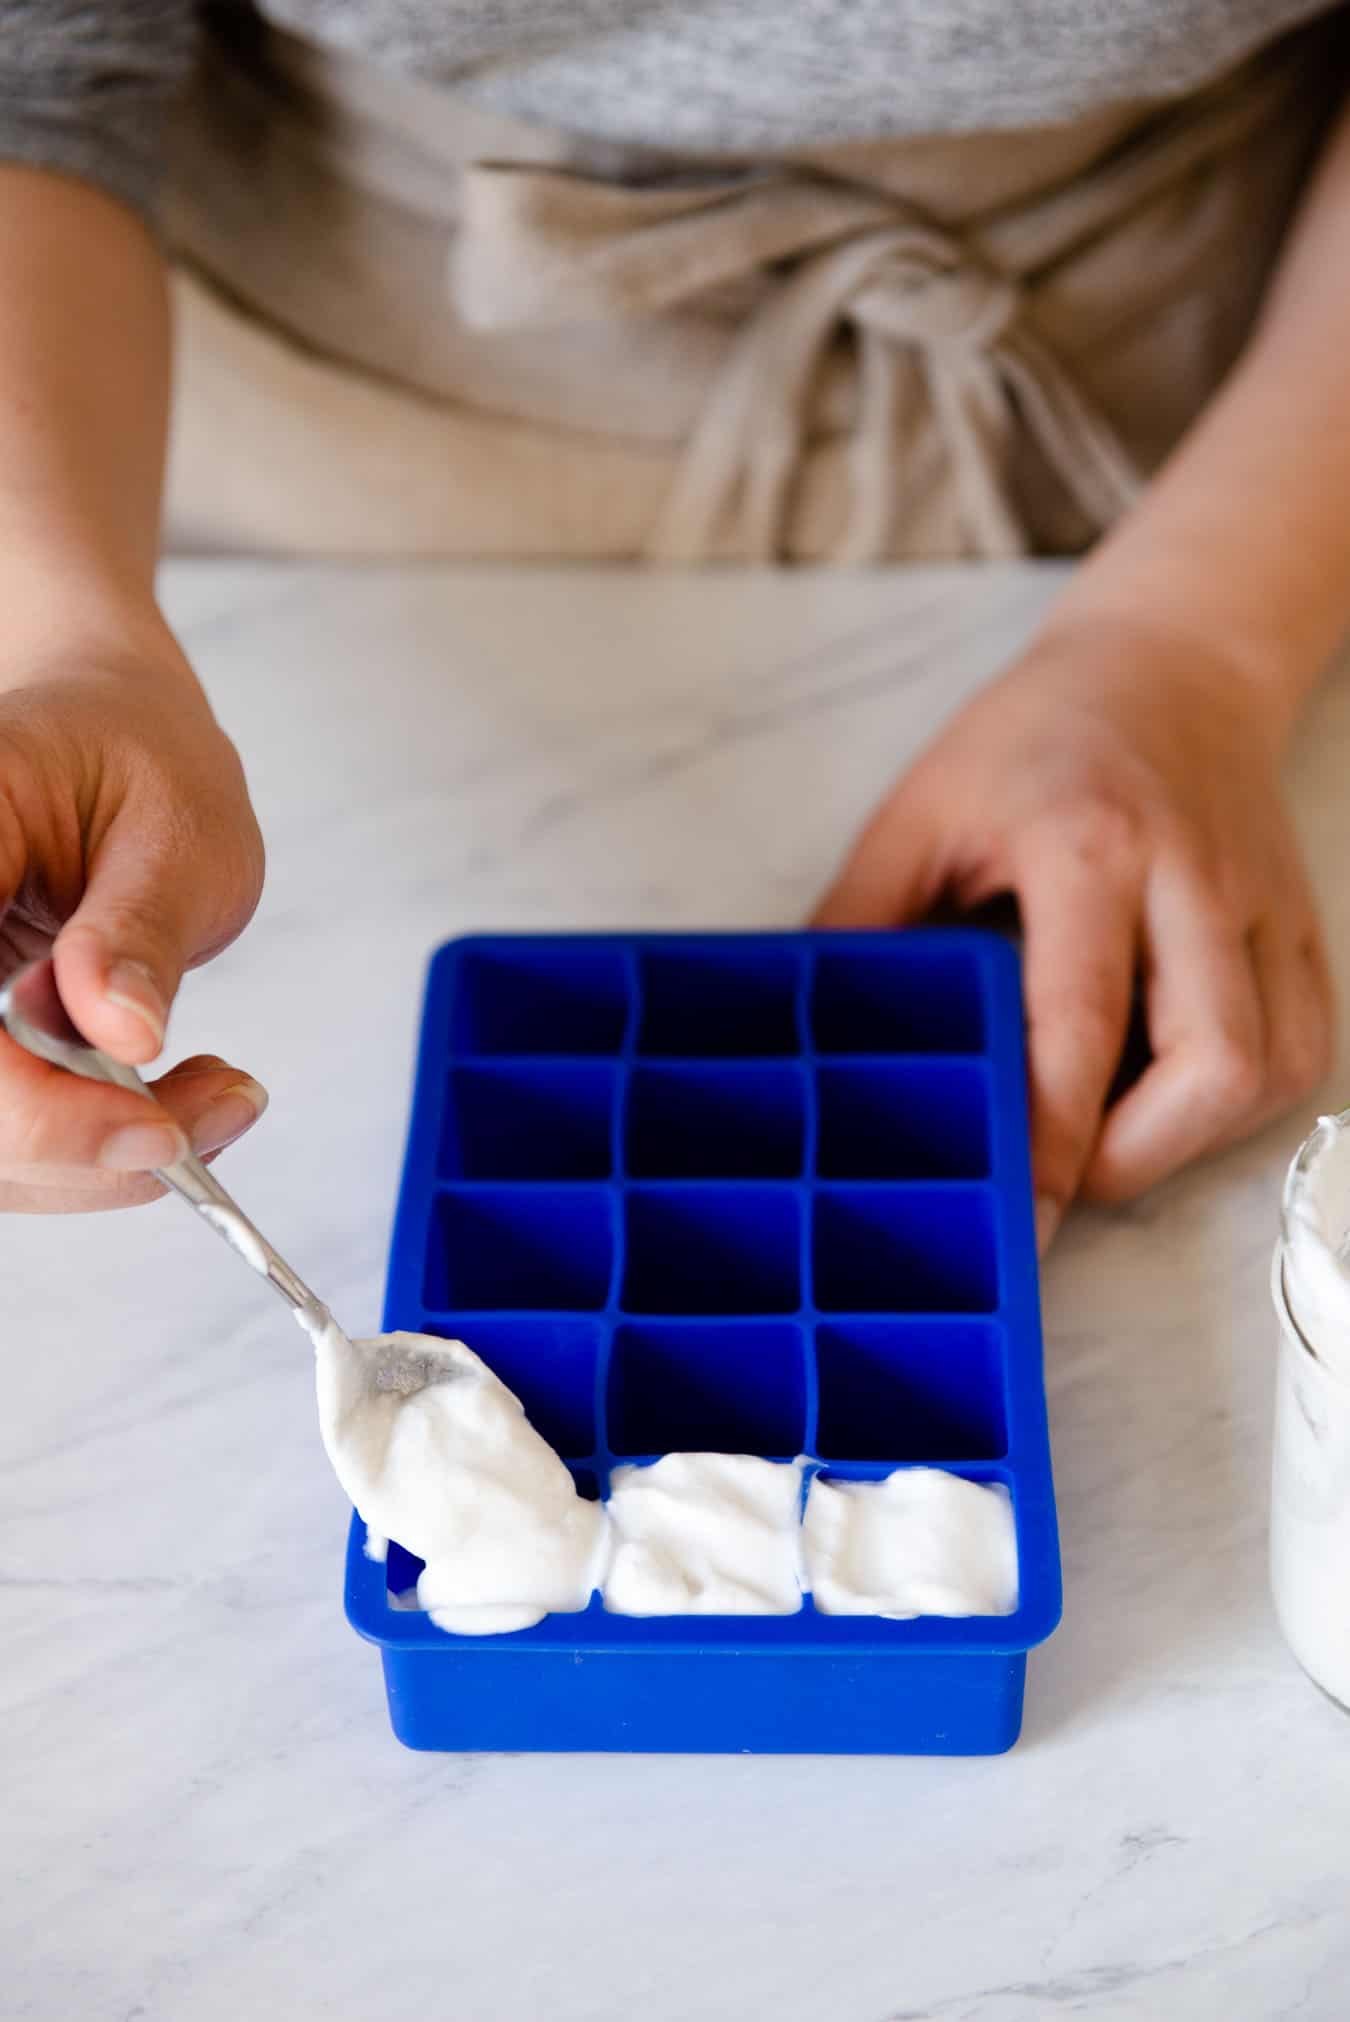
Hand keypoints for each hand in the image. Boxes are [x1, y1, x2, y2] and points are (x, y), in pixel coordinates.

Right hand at [0, 612, 266, 1210]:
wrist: (107, 747)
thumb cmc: (139, 767)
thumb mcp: (176, 827)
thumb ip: (141, 930)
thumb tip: (123, 1031)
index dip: (36, 1109)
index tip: (155, 1131)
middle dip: (80, 1145)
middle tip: (218, 1110)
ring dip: (92, 1161)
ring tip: (213, 1097)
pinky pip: (3, 1140)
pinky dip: (85, 1150)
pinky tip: (163, 1103)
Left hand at [815, 616, 1333, 1247]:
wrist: (1173, 657)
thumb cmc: (1034, 737)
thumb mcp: (922, 809)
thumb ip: (861, 921)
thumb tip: (802, 1034)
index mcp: (1087, 847)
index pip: (1079, 1024)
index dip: (1050, 1139)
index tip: (1019, 1216)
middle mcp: (1191, 880)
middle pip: (1209, 1064)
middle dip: (1134, 1155)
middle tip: (1061, 1175)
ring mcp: (1259, 905)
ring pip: (1268, 1068)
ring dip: (1193, 1137)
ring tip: (1112, 1137)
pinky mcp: (1300, 925)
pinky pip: (1301, 1047)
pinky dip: (1242, 1101)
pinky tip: (1176, 1098)